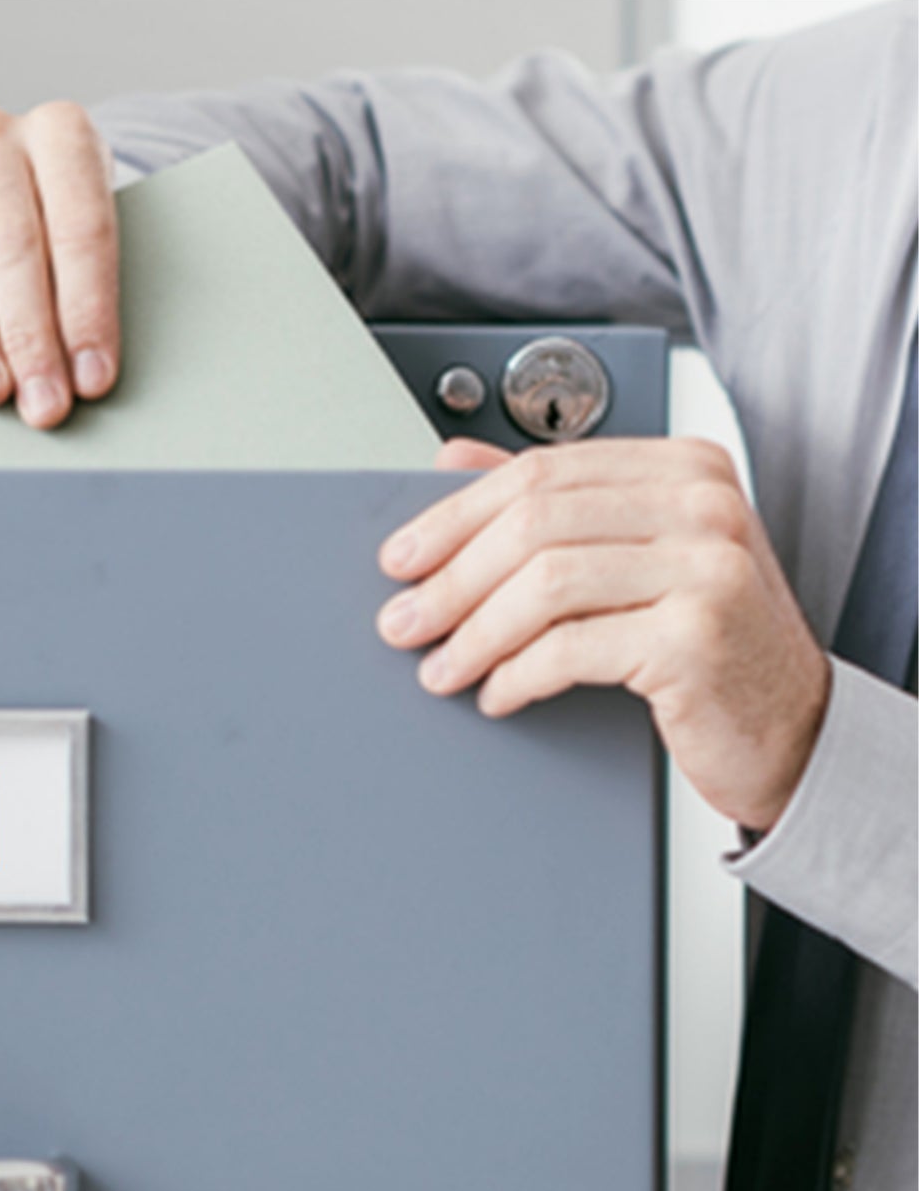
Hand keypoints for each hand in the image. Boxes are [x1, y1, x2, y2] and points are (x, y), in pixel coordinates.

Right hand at [0, 102, 119, 429]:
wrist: (13, 202)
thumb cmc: (67, 232)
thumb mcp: (95, 241)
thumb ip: (92, 290)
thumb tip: (88, 373)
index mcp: (61, 133)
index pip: (81, 224)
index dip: (88, 308)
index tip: (93, 377)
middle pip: (11, 242)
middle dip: (30, 335)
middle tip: (45, 403)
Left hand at [378, 437, 832, 832]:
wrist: (790, 730)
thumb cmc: (707, 643)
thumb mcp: (636, 557)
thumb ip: (556, 506)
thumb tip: (452, 460)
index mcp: (683, 469)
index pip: (540, 472)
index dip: (453, 517)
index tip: (400, 559)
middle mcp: (704, 506)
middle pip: (533, 524)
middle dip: (451, 580)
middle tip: (402, 623)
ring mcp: (707, 568)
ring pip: (544, 585)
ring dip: (473, 634)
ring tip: (441, 670)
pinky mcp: (696, 637)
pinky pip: (570, 648)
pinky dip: (516, 675)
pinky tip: (498, 694)